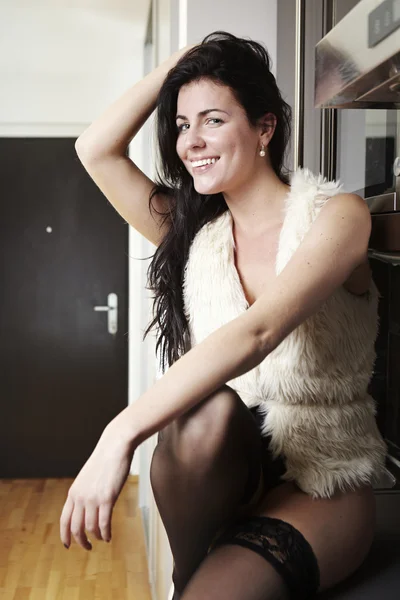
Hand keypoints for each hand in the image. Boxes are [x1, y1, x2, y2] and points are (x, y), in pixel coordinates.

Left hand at [60, 423, 134, 549]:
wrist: (115, 446)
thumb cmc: (104, 460)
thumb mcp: (87, 478)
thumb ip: (84, 493)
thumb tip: (87, 509)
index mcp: (73, 492)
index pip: (64, 520)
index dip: (64, 535)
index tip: (68, 545)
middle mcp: (80, 497)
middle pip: (76, 528)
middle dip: (81, 541)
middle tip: (88, 547)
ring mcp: (93, 498)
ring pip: (90, 527)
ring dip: (96, 537)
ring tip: (102, 538)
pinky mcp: (107, 498)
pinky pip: (104, 523)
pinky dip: (106, 533)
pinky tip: (109, 536)